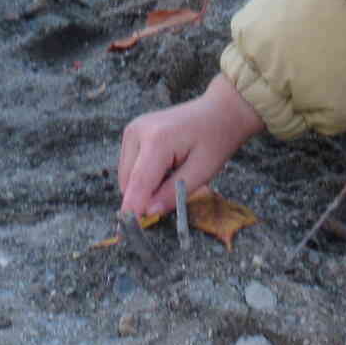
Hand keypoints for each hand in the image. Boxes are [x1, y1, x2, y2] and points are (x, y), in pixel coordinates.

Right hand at [117, 75, 265, 217]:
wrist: (219, 111)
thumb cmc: (216, 139)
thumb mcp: (202, 171)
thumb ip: (173, 193)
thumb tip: (149, 213)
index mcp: (157, 140)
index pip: (138, 183)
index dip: (133, 209)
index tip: (128, 233)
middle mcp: (138, 132)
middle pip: (128, 181)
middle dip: (143, 197)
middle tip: (172, 196)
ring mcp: (132, 130)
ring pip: (126, 175)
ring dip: (143, 186)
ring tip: (172, 175)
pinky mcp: (132, 132)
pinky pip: (129, 166)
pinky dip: (142, 176)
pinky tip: (164, 167)